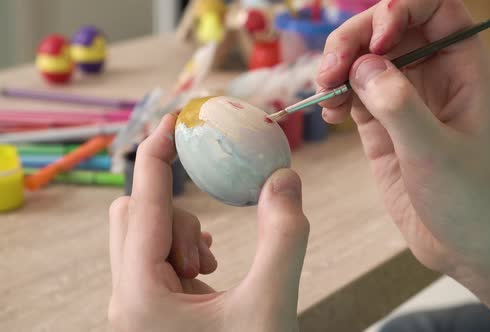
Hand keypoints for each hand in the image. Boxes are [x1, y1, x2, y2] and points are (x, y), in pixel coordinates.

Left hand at [108, 114, 308, 331]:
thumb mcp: (272, 305)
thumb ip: (283, 238)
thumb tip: (283, 178)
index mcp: (142, 297)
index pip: (142, 205)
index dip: (157, 154)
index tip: (175, 118)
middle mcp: (128, 298)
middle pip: (132, 215)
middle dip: (177, 212)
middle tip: (212, 235)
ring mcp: (136, 304)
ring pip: (144, 234)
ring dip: (184, 236)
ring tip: (213, 269)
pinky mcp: (151, 308)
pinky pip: (155, 254)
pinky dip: (184, 249)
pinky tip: (209, 272)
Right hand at [316, 0, 489, 323]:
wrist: (470, 248)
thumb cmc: (472, 199)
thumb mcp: (435, 151)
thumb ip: (398, 104)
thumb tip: (362, 66)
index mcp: (463, 68)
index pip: (433, 10)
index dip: (400, 10)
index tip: (376, 41)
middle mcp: (434, 77)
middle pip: (387, 30)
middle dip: (353, 41)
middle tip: (329, 71)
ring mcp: (405, 101)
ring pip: (364, 61)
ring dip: (337, 67)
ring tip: (324, 91)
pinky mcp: (383, 127)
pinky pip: (353, 94)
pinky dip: (335, 96)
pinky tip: (330, 112)